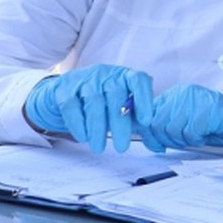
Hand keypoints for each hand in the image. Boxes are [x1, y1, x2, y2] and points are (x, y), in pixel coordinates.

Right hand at [23, 64, 154, 153]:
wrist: (64, 93)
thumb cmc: (101, 102)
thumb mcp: (121, 105)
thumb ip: (137, 119)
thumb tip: (158, 143)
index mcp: (124, 76)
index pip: (139, 80)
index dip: (144, 99)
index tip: (146, 121)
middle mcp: (106, 74)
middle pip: (116, 97)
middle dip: (119, 124)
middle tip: (122, 147)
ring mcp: (84, 79)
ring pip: (94, 103)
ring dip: (98, 128)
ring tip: (100, 148)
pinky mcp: (64, 88)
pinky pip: (72, 106)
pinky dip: (78, 124)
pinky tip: (84, 137)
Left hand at [139, 84, 222, 151]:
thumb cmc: (217, 124)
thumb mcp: (185, 122)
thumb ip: (165, 124)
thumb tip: (145, 134)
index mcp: (176, 94)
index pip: (148, 115)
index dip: (149, 134)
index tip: (157, 145)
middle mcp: (184, 93)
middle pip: (157, 123)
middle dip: (168, 139)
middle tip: (185, 141)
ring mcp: (196, 99)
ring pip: (171, 128)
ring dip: (184, 140)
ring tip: (198, 137)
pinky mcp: (209, 108)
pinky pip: (190, 131)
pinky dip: (197, 139)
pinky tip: (206, 135)